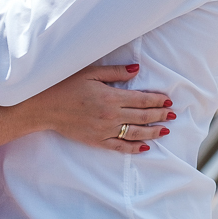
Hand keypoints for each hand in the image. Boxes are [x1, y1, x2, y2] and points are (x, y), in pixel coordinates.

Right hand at [26, 63, 174, 151]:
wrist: (44, 107)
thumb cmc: (65, 86)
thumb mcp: (90, 73)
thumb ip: (115, 72)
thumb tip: (136, 70)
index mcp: (111, 97)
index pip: (141, 100)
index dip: (157, 100)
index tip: (168, 100)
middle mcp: (110, 116)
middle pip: (142, 117)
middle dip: (160, 115)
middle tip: (173, 115)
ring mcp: (104, 130)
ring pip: (135, 133)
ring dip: (153, 132)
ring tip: (165, 130)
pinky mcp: (96, 141)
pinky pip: (119, 146)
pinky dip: (133, 148)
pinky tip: (144, 148)